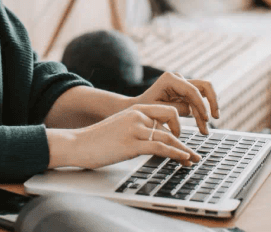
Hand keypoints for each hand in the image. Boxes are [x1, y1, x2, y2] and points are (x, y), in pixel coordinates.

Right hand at [46, 104, 199, 169]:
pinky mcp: (132, 144)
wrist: (77, 144)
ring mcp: (135, 129)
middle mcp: (137, 116)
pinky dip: (175, 154)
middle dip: (185, 138)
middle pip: (172, 120)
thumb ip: (137, 129)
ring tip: (193, 161)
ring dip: (184, 151)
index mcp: (135, 109)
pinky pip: (160, 148)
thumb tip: (154, 141)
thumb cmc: (97, 140)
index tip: (183, 140)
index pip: (166, 112)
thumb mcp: (120, 128)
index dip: (178, 126)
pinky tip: (183, 160)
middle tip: (193, 153)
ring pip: (169, 137)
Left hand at [133, 72, 219, 134]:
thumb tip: (193, 111)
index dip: (202, 105)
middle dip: (212, 102)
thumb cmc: (144, 109)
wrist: (137, 109)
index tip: (206, 119)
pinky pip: (199, 102)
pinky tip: (202, 128)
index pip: (193, 90)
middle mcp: (179, 78)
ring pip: (204, 95)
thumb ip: (177, 109)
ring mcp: (183, 84)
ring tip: (205, 131)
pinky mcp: (185, 93)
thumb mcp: (160, 111)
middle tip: (215, 117)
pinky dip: (201, 114)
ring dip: (207, 112)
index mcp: (170, 79)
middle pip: (205, 86)